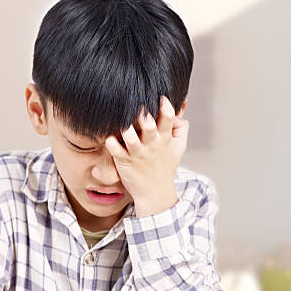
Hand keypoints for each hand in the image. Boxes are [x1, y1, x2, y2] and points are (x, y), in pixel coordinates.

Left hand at [105, 96, 187, 216]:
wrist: (155, 193)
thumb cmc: (165, 165)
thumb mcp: (179, 147)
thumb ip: (181, 127)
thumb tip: (181, 107)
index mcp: (165, 138)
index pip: (168, 118)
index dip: (165, 105)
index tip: (160, 97)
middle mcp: (151, 144)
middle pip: (148, 125)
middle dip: (143, 114)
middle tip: (137, 105)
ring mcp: (137, 153)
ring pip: (130, 137)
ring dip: (125, 127)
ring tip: (123, 122)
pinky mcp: (123, 161)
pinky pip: (115, 149)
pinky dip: (110, 141)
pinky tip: (109, 136)